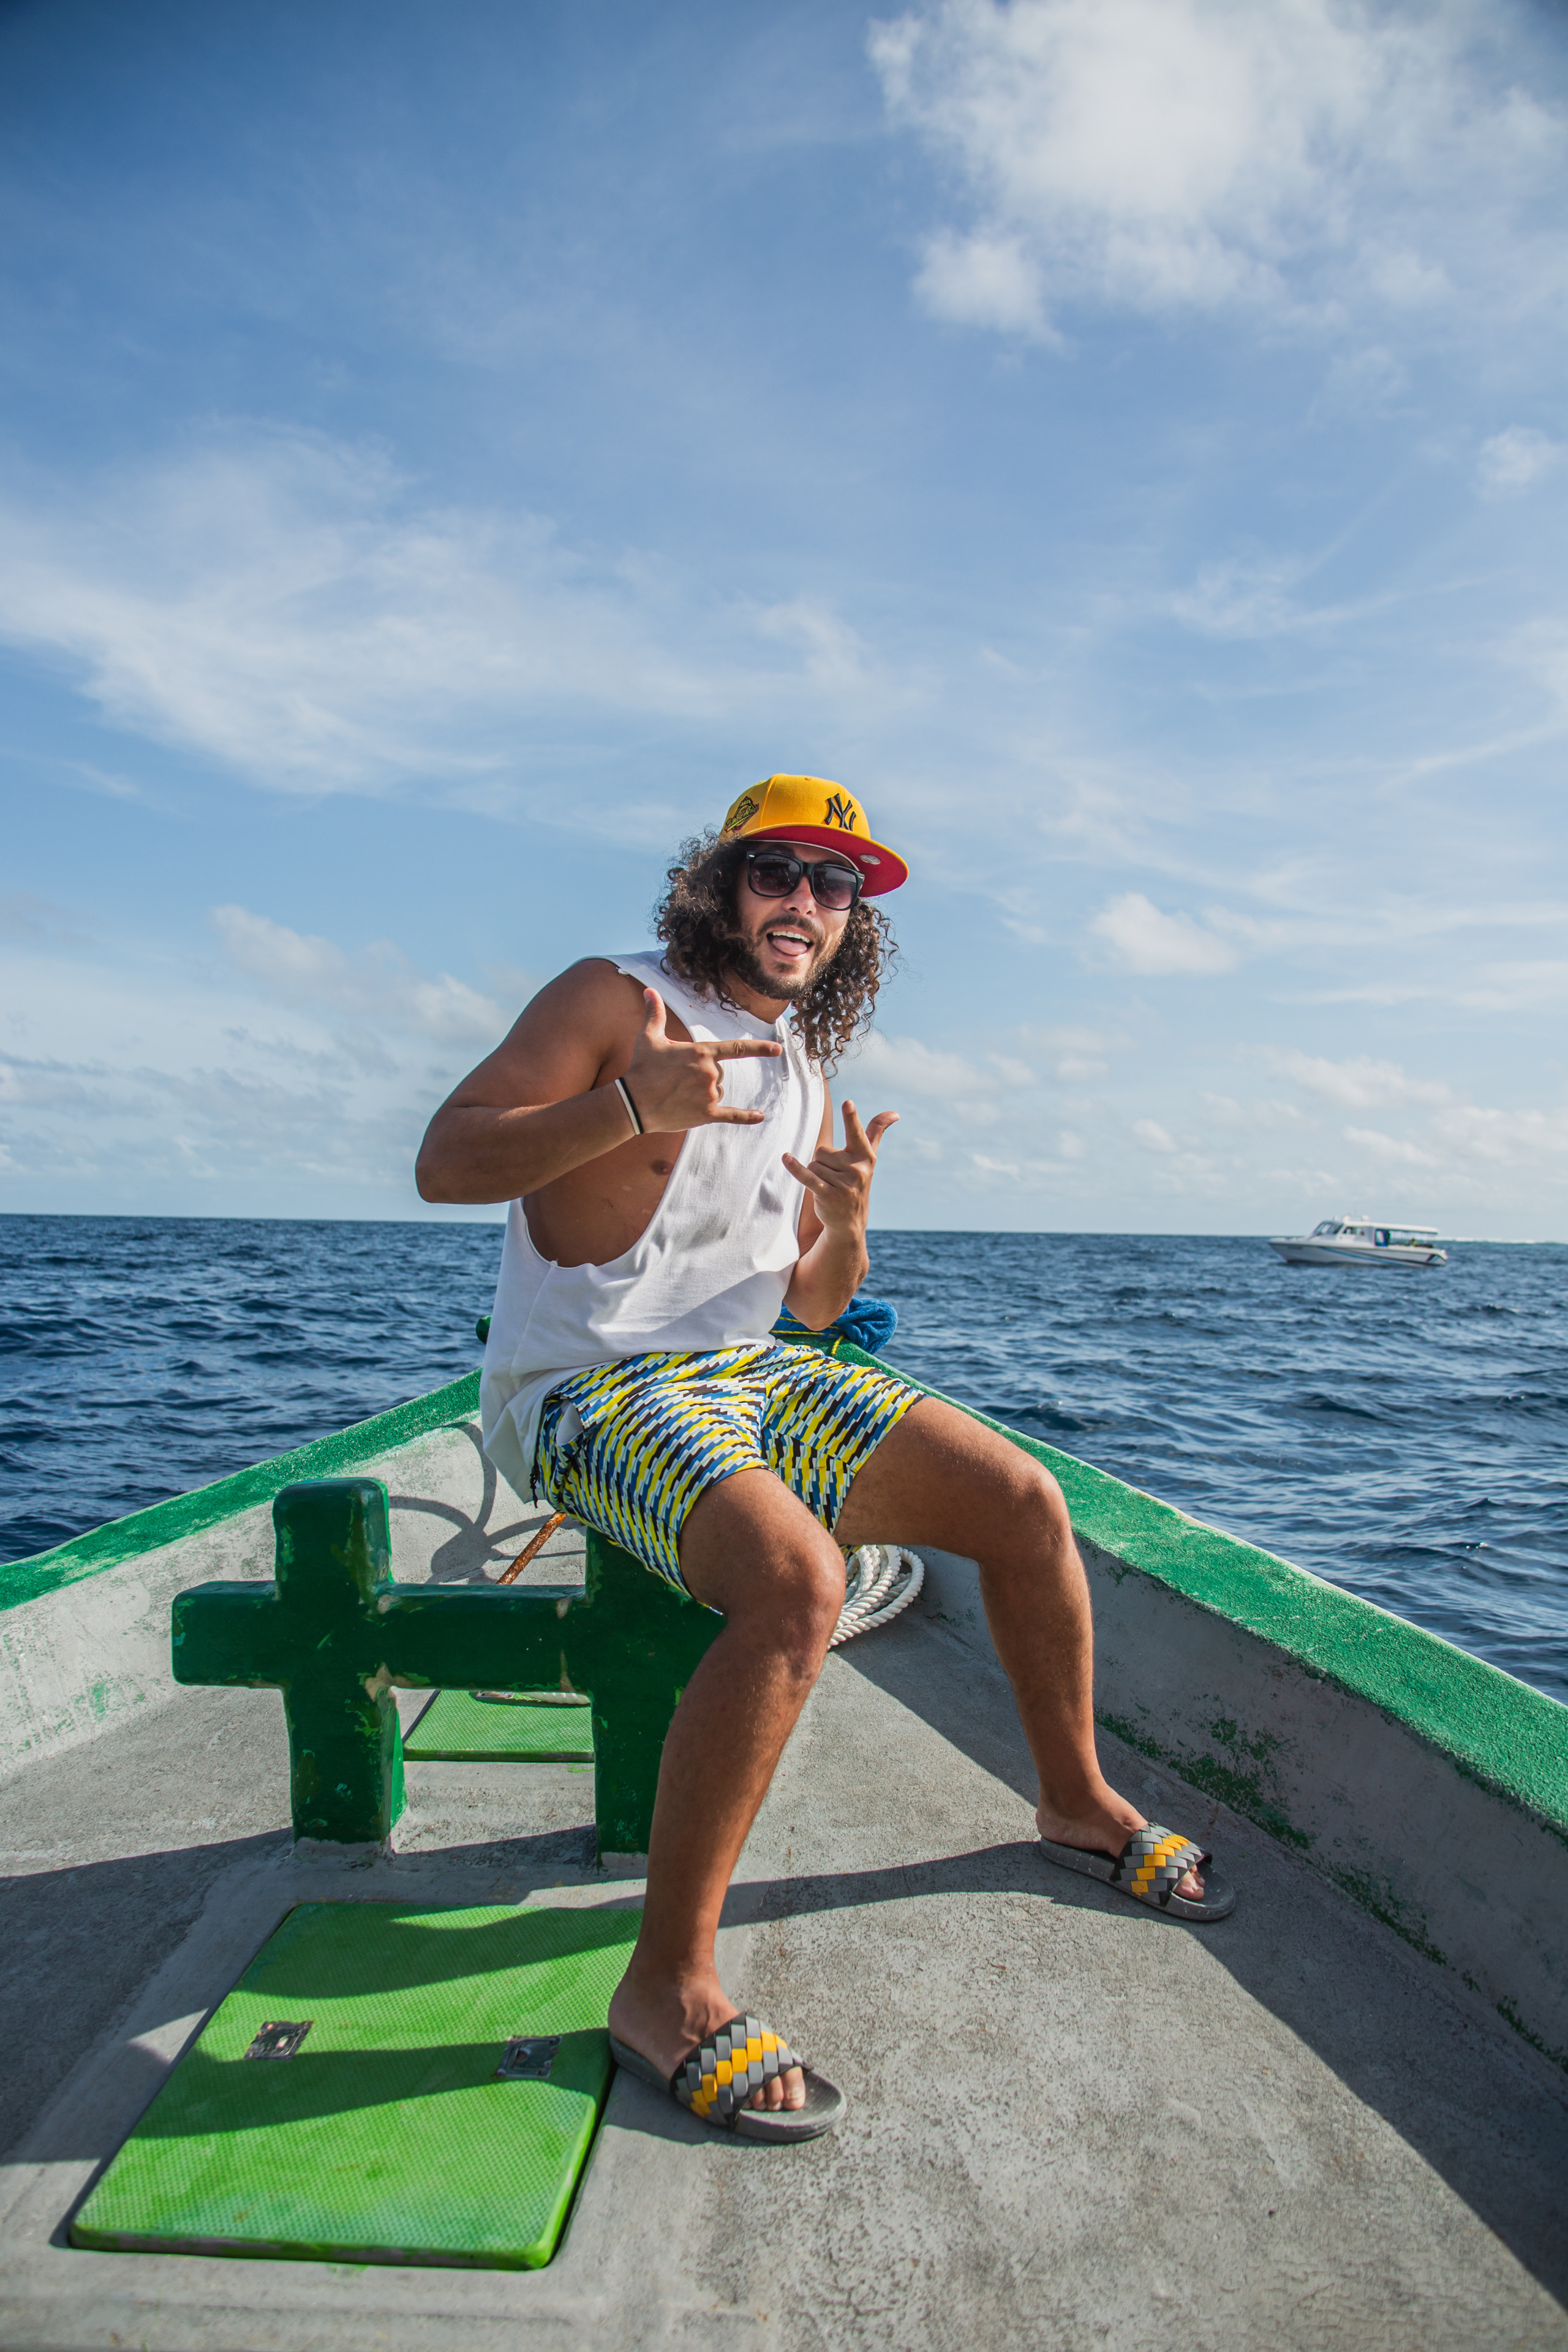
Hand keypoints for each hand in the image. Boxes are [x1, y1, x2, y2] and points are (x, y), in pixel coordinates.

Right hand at [623, 989, 782, 1132]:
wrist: (633, 1103)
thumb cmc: (641, 1068)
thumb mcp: (648, 1037)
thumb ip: (654, 1013)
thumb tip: (648, 991)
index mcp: (701, 1052)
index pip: (737, 1049)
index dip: (760, 1049)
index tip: (778, 1050)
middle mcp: (709, 1072)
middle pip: (719, 1074)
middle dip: (703, 1077)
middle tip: (677, 1081)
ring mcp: (709, 1094)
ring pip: (718, 1092)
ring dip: (704, 1094)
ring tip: (679, 1095)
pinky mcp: (706, 1114)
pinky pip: (732, 1115)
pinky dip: (746, 1116)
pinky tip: (760, 1116)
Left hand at [782, 1099, 896, 1238]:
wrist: (850, 1221)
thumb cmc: (857, 1182)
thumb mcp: (868, 1158)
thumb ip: (876, 1133)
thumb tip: (894, 1113)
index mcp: (866, 1156)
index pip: (856, 1133)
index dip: (851, 1118)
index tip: (847, 1103)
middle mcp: (857, 1169)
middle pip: (822, 1150)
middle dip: (823, 1162)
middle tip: (835, 1177)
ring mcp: (843, 1184)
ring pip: (813, 1163)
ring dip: (816, 1174)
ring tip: (829, 1186)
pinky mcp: (827, 1194)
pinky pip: (807, 1176)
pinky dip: (796, 1168)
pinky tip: (786, 1158)